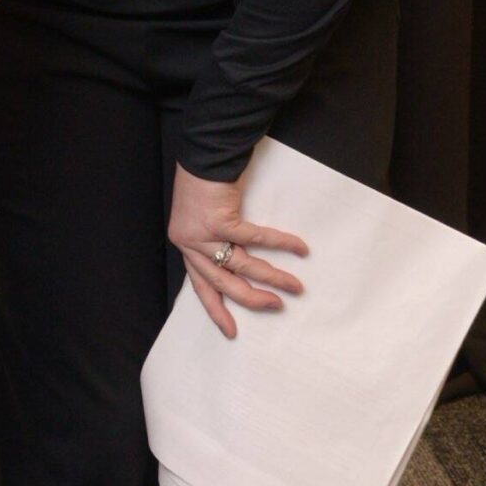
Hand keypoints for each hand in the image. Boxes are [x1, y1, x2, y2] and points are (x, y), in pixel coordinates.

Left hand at [168, 161, 307, 340]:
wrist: (203, 155)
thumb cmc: (205, 184)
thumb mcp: (205, 219)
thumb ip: (219, 242)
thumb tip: (242, 261)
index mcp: (186, 246)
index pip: (200, 286)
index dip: (216, 309)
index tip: (230, 331)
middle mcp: (190, 243)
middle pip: (222, 283)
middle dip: (252, 299)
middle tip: (277, 307)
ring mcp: (203, 233)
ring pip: (242, 265)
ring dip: (273, 277)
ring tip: (296, 286)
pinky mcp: (220, 220)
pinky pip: (255, 238)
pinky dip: (280, 243)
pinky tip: (299, 248)